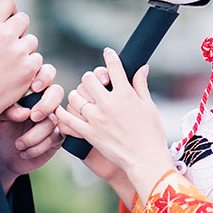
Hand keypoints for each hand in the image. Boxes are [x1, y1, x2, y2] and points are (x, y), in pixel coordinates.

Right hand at [0, 0, 41, 135]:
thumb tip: (7, 18)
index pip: (7, 1)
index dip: (10, 9)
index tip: (8, 17)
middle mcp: (4, 35)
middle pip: (24, 19)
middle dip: (19, 30)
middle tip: (10, 43)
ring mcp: (19, 51)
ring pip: (32, 41)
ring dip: (24, 50)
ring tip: (8, 64)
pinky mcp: (30, 67)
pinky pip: (37, 59)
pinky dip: (29, 66)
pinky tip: (15, 74)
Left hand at [0, 65, 64, 191]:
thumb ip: (7, 109)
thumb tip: (24, 113)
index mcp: (30, 88)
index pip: (45, 73)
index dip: (44, 77)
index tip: (34, 88)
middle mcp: (44, 101)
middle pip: (57, 92)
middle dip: (46, 104)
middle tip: (33, 116)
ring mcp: (52, 118)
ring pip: (53, 119)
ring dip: (35, 134)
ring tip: (18, 144)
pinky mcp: (56, 137)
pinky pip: (54, 137)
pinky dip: (38, 147)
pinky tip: (24, 152)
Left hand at [55, 48, 173, 201]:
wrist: (146, 160)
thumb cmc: (152, 134)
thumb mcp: (150, 106)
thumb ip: (141, 85)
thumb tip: (142, 66)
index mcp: (125, 94)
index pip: (114, 66)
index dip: (110, 56)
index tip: (108, 52)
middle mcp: (108, 103)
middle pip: (88, 79)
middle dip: (91, 78)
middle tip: (94, 82)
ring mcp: (96, 118)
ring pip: (75, 96)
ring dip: (77, 94)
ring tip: (81, 97)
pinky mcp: (89, 133)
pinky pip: (68, 120)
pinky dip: (62, 113)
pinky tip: (60, 109)